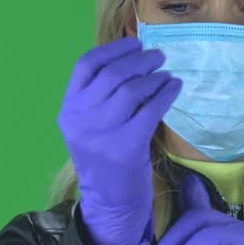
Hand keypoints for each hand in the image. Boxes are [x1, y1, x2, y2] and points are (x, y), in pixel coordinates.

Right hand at [57, 36, 182, 244]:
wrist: (109, 201)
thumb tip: (132, 54)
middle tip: (158, 56)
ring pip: (132, 90)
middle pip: (112, 74)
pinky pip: (150, 110)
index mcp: (68, 109)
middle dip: (139, 60)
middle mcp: (80, 119)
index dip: (112, 50)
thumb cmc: (104, 155)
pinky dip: (165, 94)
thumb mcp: (90, 124)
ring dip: (154, 77)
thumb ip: (100, 94)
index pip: (86, 65)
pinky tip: (174, 87)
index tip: (134, 43)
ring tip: (166, 74)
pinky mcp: (126, 147)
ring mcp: (101, 134)